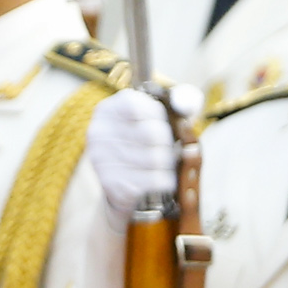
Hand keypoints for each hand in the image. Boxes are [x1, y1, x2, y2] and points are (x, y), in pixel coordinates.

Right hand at [86, 89, 178, 231]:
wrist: (120, 180)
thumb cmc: (141, 143)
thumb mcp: (153, 118)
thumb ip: (174, 107)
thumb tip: (188, 103)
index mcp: (108, 110)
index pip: (137, 105)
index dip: (159, 115)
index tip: (164, 123)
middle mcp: (100, 133)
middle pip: (151, 133)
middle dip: (168, 142)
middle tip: (169, 147)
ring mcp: (103, 160)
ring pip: (156, 159)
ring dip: (169, 162)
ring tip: (166, 163)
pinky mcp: (113, 185)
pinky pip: (155, 180)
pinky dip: (166, 180)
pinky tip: (161, 177)